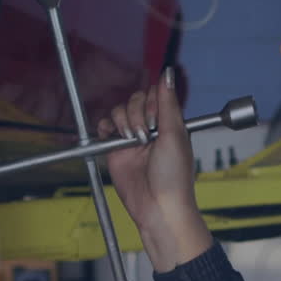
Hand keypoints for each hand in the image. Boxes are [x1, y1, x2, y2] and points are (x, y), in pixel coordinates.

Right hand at [96, 67, 197, 232]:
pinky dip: (106, 127)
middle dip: (138, 112)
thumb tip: (168, 74)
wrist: (158, 206)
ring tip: (133, 140)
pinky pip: (104, 127)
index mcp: (169, 122)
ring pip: (119, 111)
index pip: (155, 94)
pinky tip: (115, 137)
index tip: (154, 118)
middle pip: (135, 99)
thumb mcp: (175, 135)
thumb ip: (168, 103)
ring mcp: (132, 138)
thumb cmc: (174, 177)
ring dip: (124, 120)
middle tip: (145, 134)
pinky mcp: (115, 149)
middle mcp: (150, 127)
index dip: (152, 101)